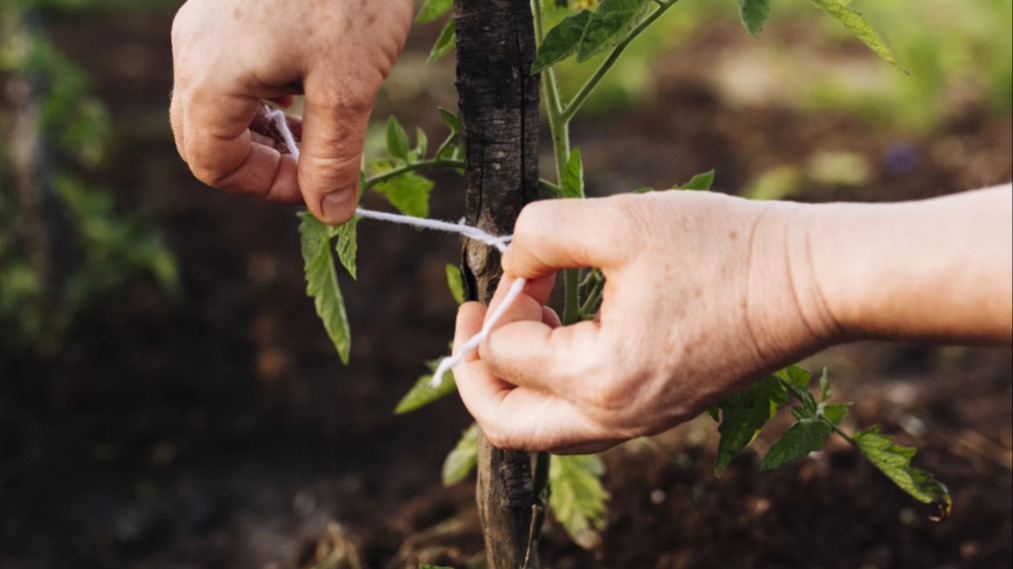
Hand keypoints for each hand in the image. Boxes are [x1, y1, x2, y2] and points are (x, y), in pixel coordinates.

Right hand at [170, 0, 412, 223]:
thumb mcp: (348, 87)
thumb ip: (334, 157)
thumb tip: (331, 213)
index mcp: (210, 74)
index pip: (211, 163)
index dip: (265, 188)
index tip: (318, 187)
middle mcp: (194, 47)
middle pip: (205, 134)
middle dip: (261, 161)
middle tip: (316, 163)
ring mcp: (207, 22)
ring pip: (218, 101)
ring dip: (264, 128)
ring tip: (319, 126)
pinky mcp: (230, 6)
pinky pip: (231, 67)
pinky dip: (265, 93)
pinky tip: (309, 84)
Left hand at [454, 192, 839, 453]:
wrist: (810, 281)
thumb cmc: (724, 249)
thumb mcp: (621, 219)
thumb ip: (542, 233)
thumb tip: (511, 263)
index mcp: (599, 379)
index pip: (506, 353)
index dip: (500, 299)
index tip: (527, 260)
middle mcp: (614, 419)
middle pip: (506, 426)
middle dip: (475, 371)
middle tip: (473, 319)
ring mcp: (638, 423)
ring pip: (542, 429)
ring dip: (515, 377)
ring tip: (527, 314)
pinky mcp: (657, 412)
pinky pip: (581, 416)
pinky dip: (554, 381)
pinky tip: (567, 326)